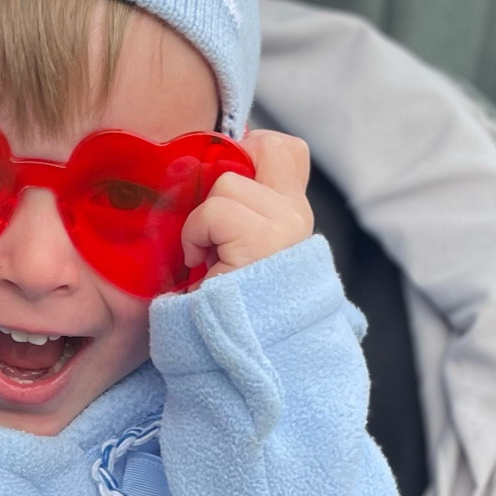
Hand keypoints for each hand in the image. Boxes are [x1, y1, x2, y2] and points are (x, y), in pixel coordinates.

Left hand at [181, 128, 313, 282]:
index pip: (288, 148)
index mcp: (295, 215)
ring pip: (227, 183)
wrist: (229, 349)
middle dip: (226, 175)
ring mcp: (287, 227)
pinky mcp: (264, 241)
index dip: (251, 149)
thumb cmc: (221, 297)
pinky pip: (214, 211)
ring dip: (202, 220)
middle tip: (212, 222)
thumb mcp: (237, 243)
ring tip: (207, 256)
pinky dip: (195, 236)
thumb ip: (240, 205)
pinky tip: (201, 265)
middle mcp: (299, 217)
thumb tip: (217, 161)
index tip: (225, 191)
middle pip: (266, 145)